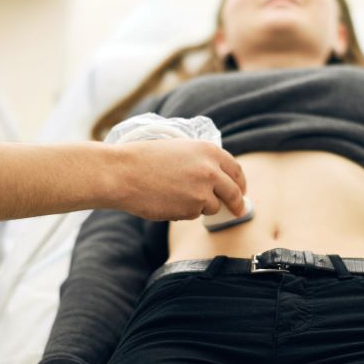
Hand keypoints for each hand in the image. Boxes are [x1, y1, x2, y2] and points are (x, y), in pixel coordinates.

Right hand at [110, 139, 246, 220]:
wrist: (123, 173)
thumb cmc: (144, 159)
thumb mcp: (180, 149)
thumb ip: (202, 161)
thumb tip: (219, 179)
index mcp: (209, 150)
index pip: (236, 170)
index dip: (240, 183)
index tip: (241, 192)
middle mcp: (211, 170)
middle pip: (233, 192)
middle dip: (237, 204)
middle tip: (237, 210)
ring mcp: (203, 191)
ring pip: (212, 206)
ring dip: (200, 206)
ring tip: (175, 195)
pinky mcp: (191, 209)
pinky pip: (193, 215)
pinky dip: (184, 212)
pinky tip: (166, 200)